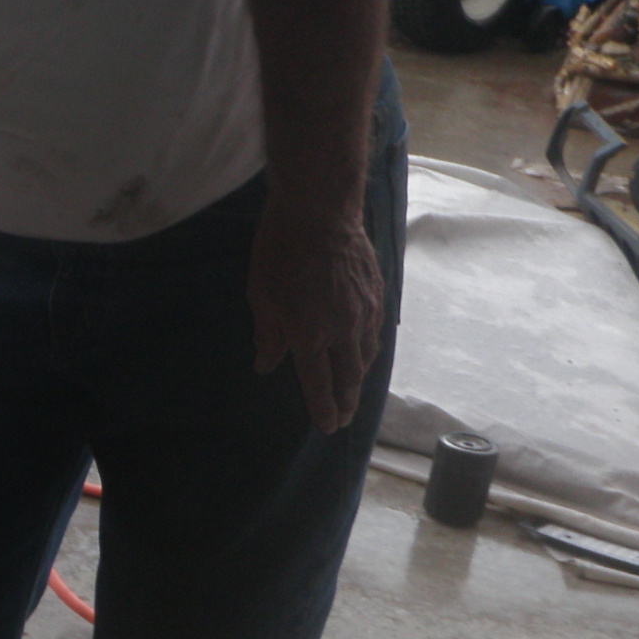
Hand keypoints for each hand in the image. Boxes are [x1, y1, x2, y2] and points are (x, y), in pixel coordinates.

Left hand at [248, 192, 381, 432]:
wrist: (320, 211)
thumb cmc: (280, 251)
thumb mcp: (261, 295)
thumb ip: (268, 334)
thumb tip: (267, 364)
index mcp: (309, 334)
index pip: (318, 384)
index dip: (323, 409)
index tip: (328, 427)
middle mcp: (343, 329)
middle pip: (350, 376)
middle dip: (347, 401)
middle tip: (345, 418)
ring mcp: (365, 312)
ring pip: (367, 356)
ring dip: (360, 377)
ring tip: (353, 390)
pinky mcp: (377, 294)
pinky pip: (376, 332)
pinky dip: (369, 349)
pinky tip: (364, 351)